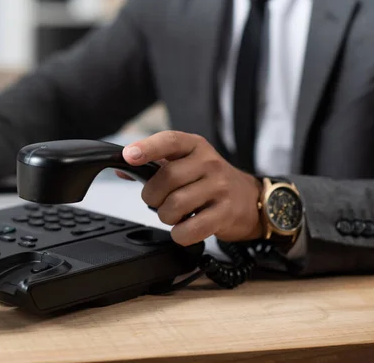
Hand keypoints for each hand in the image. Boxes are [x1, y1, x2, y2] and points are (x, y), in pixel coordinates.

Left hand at [120, 131, 262, 245]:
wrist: (250, 199)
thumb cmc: (210, 181)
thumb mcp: (186, 164)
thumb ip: (155, 164)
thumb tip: (124, 169)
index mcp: (195, 146)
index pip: (169, 140)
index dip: (147, 148)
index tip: (129, 156)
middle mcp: (209, 163)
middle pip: (167, 178)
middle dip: (153, 196)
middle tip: (157, 201)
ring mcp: (220, 188)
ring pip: (175, 205)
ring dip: (166, 216)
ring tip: (174, 215)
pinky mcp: (226, 213)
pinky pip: (191, 228)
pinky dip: (180, 234)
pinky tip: (184, 228)